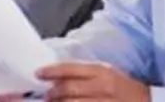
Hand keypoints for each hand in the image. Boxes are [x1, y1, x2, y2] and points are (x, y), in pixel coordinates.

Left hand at [35, 61, 150, 100]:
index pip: (69, 69)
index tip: (38, 74)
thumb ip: (85, 74)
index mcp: (102, 72)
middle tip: (47, 96)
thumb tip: (58, 77)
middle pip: (68, 89)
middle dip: (53, 93)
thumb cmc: (126, 89)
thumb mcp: (108, 74)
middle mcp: (103, 87)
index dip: (50, 72)